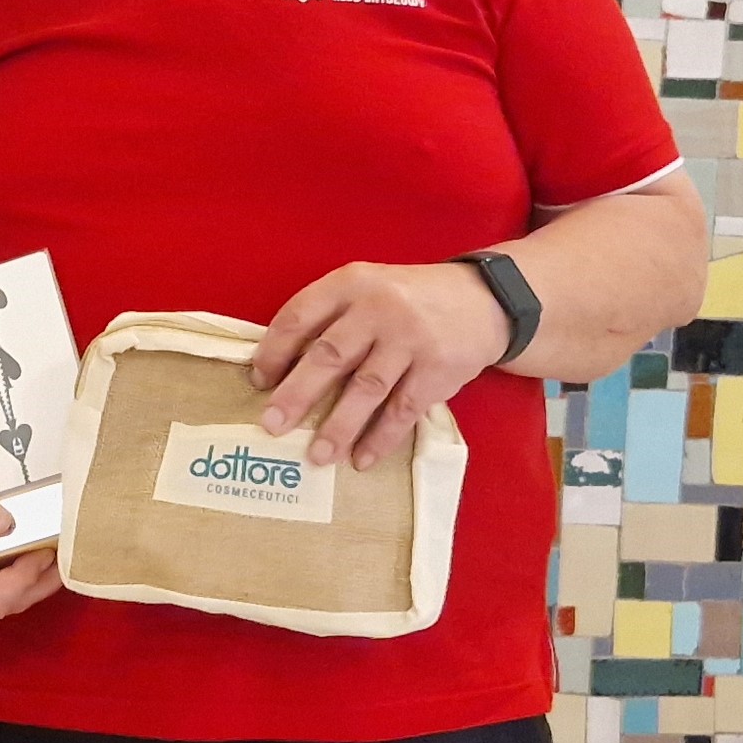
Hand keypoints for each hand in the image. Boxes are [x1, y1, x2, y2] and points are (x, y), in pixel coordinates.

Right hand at [0, 462, 63, 626]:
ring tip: (56, 552)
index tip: (46, 548)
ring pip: (2, 603)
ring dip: (31, 581)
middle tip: (65, 551)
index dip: (26, 577)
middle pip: (4, 605)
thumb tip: (6, 524)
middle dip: (37, 580)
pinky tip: (33, 556)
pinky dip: (17, 578)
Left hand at [249, 260, 511, 470]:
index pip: (299, 316)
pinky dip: (380, 438)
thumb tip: (279, 371)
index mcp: (350, 283)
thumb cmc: (405, 301)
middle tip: (271, 426)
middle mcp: (379, 308)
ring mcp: (410, 339)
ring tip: (316, 456)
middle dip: (296, 394)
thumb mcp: (365, 290)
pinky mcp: (438, 369)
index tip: (258, 381)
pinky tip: (360, 459)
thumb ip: (328, 318)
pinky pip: (403, 410)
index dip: (274, 351)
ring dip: (338, 426)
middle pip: (329, 355)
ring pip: (366, 388)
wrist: (483, 300)